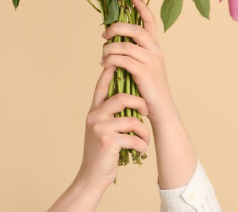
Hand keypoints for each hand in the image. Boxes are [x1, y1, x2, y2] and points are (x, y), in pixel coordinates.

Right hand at [75, 65, 150, 194]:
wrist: (92, 177)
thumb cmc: (103, 153)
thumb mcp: (103, 130)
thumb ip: (110, 114)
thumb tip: (127, 99)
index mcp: (94, 111)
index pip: (102, 85)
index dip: (111, 71)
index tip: (120, 60)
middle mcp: (94, 116)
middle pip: (122, 98)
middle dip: (139, 103)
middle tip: (145, 112)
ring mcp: (99, 128)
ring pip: (132, 120)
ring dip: (143, 132)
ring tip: (142, 141)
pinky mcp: (107, 141)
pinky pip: (134, 137)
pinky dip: (141, 146)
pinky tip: (139, 152)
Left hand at [101, 0, 176, 124]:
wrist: (161, 111)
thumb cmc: (148, 91)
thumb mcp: (142, 68)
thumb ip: (132, 55)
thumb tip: (112, 44)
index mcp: (155, 47)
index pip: (150, 21)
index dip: (142, 7)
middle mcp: (155, 51)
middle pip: (136, 29)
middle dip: (117, 28)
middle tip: (104, 34)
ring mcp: (151, 62)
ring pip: (126, 45)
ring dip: (109, 48)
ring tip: (102, 56)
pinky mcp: (144, 73)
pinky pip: (123, 60)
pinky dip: (110, 59)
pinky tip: (105, 64)